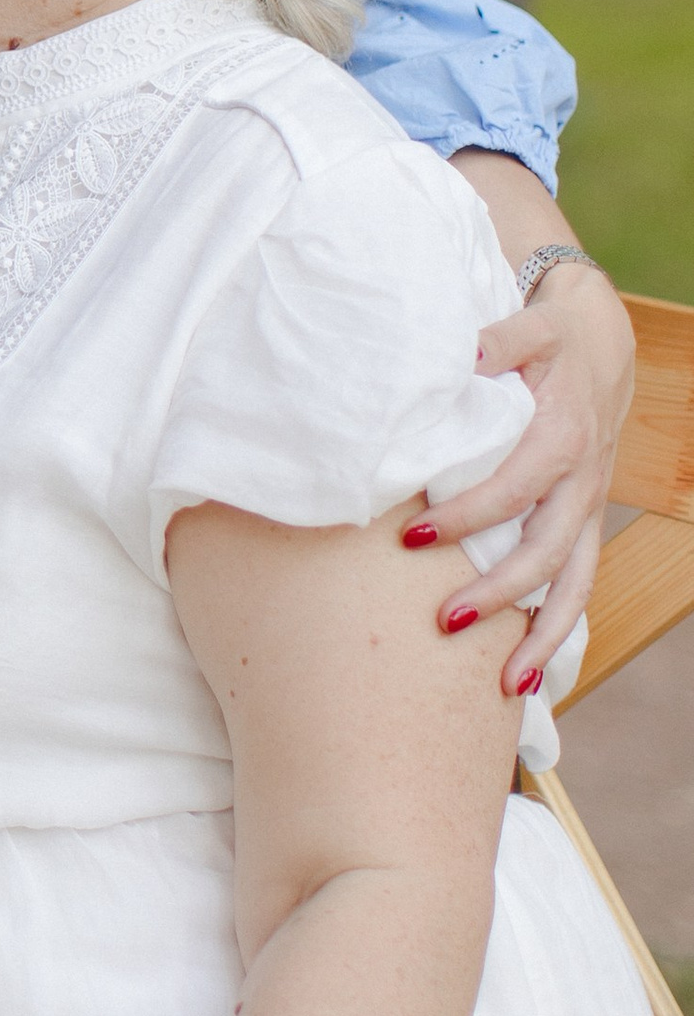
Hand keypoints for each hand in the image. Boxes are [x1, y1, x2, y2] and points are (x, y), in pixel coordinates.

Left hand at [414, 259, 633, 690]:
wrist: (601, 345)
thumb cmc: (550, 339)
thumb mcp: (527, 328)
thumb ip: (496, 340)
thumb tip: (462, 352)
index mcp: (561, 440)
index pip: (513, 490)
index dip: (468, 517)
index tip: (413, 537)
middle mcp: (580, 484)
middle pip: (545, 553)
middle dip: (500, 593)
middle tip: (444, 622)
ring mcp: (586, 510)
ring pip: (573, 585)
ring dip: (542, 638)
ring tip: (506, 687)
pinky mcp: (584, 524)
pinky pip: (578, 585)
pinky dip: (557, 630)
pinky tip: (528, 672)